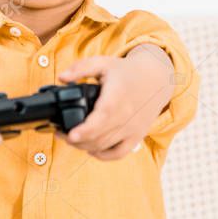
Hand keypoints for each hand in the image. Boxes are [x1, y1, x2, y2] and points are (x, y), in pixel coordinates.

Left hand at [56, 53, 171, 160]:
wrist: (156, 79)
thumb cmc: (126, 71)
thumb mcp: (103, 63)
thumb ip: (81, 68)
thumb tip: (62, 77)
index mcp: (116, 97)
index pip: (101, 118)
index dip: (85, 130)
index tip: (70, 135)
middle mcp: (126, 116)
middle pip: (98, 137)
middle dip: (76, 140)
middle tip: (61, 134)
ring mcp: (132, 128)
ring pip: (105, 146)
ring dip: (85, 147)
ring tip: (72, 139)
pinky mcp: (136, 136)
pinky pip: (119, 153)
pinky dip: (103, 155)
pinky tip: (91, 149)